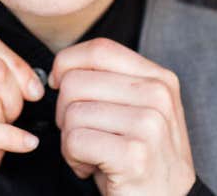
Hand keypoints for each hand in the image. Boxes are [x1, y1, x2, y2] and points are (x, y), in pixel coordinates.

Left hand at [49, 37, 195, 195]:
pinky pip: (76, 140)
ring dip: (69, 138)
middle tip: (81, 133)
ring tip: (90, 153)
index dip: (68, 61)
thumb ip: (109, 80)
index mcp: (158, 77)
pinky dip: (73, 158)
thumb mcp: (136, 108)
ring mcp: (150, 124)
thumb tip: (61, 69)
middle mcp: (158, 95)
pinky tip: (92, 168)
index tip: (58, 82)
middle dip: (64, 110)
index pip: (100, 49)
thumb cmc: (140, 157)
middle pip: (78, 80)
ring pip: (73, 111)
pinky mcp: (135, 155)